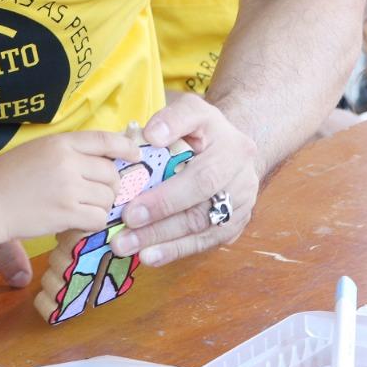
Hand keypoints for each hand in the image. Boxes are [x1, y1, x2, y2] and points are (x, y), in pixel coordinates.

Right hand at [0, 129, 141, 243]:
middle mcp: (68, 162)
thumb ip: (67, 152)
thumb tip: (102, 160)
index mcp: (61, 143)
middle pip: (111, 174)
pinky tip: (79, 221)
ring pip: (107, 198)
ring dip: (101, 206)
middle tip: (98, 195)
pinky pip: (98, 218)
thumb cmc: (8, 177)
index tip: (135, 155)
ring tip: (82, 209)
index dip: (125, 147)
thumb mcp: (37, 151)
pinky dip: (93, 222)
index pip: (104, 140)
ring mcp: (68, 188)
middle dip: (111, 187)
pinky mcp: (66, 213)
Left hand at [108, 94, 257, 266]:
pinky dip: (176, 250)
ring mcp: (241, 207)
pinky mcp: (235, 225)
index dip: (166, 198)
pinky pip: (205, 242)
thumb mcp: (191, 110)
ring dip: (164, 243)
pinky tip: (150, 256)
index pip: (201, 178)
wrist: (233, 146)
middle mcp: (242, 181)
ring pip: (201, 231)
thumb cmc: (203, 129)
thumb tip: (152, 135)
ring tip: (130, 249)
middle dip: (160, 225)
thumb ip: (172, 118)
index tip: (131, 211)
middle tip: (124, 233)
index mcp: (234, 150)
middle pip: (200, 211)